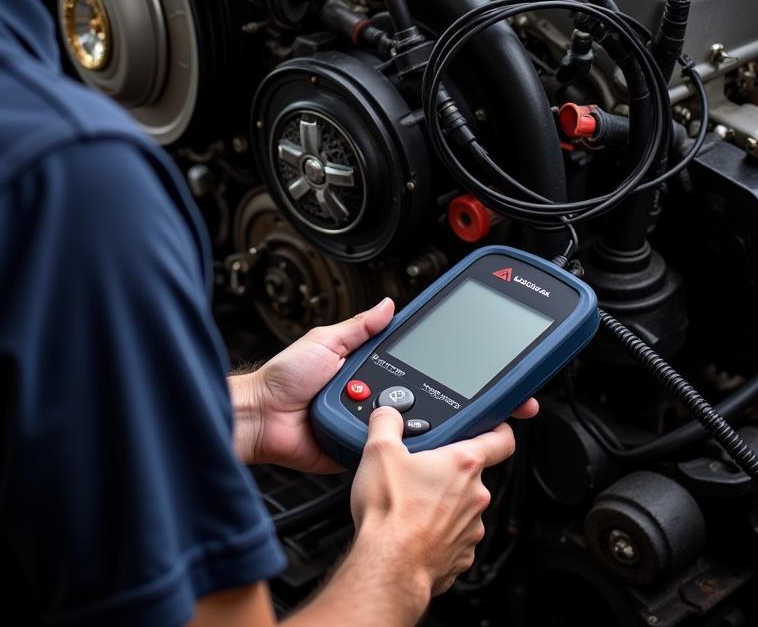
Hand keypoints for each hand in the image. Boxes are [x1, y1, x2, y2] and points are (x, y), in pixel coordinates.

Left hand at [229, 298, 539, 472]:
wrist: (262, 419)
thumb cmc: (283, 379)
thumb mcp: (325, 340)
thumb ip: (359, 327)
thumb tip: (387, 305)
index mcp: (369, 367)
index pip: (415, 362)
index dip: (447, 364)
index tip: (478, 363)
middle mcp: (375, 396)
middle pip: (426, 396)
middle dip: (458, 397)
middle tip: (495, 396)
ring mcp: (374, 425)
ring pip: (416, 425)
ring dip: (435, 421)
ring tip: (467, 414)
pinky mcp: (366, 452)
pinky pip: (393, 451)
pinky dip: (410, 448)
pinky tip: (427, 441)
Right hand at [349, 407, 516, 598]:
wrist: (389, 566)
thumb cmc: (390, 512)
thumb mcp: (379, 450)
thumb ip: (387, 422)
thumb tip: (388, 414)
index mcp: (463, 463)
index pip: (501, 439)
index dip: (498, 428)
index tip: (493, 427)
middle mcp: (476, 495)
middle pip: (471, 474)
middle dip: (447, 470)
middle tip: (417, 470)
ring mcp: (471, 528)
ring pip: (461, 506)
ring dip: (442, 502)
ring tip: (410, 503)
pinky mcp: (462, 555)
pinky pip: (454, 535)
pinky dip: (437, 531)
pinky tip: (413, 529)